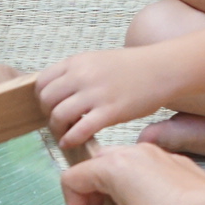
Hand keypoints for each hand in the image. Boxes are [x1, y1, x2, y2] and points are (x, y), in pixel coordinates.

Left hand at [37, 46, 170, 149]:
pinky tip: (71, 143)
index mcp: (77, 62)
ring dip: (57, 129)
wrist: (162, 69)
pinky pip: (80, 129)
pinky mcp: (111, 111)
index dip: (41, 98)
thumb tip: (58, 91)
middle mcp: (82, 75)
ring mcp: (96, 93)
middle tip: (56, 123)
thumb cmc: (132, 68)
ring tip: (64, 134)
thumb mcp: (97, 60)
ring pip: (59, 115)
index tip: (49, 107)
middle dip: (47, 114)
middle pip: (47, 99)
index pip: (42, 81)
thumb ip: (77, 73)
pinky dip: (70, 139)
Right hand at [62, 143, 204, 204]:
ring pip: (119, 168)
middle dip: (92, 199)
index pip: (73, 179)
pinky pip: (143, 170)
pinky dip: (136, 188)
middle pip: (94, 169)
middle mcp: (131, 152)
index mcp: (113, 167)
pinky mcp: (173, 161)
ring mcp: (154, 153)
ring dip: (113, 193)